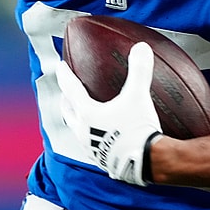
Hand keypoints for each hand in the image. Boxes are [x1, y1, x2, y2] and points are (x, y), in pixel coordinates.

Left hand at [57, 41, 161, 185]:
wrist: (149, 162)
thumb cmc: (138, 129)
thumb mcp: (138, 96)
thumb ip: (139, 71)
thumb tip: (141, 48)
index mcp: (88, 114)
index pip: (71, 90)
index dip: (65, 76)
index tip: (61, 67)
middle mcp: (84, 132)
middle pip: (68, 112)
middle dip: (66, 100)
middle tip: (66, 92)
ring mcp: (92, 148)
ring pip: (76, 130)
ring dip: (76, 119)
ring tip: (81, 113)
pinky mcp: (103, 160)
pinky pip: (90, 144)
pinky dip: (90, 135)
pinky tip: (101, 135)